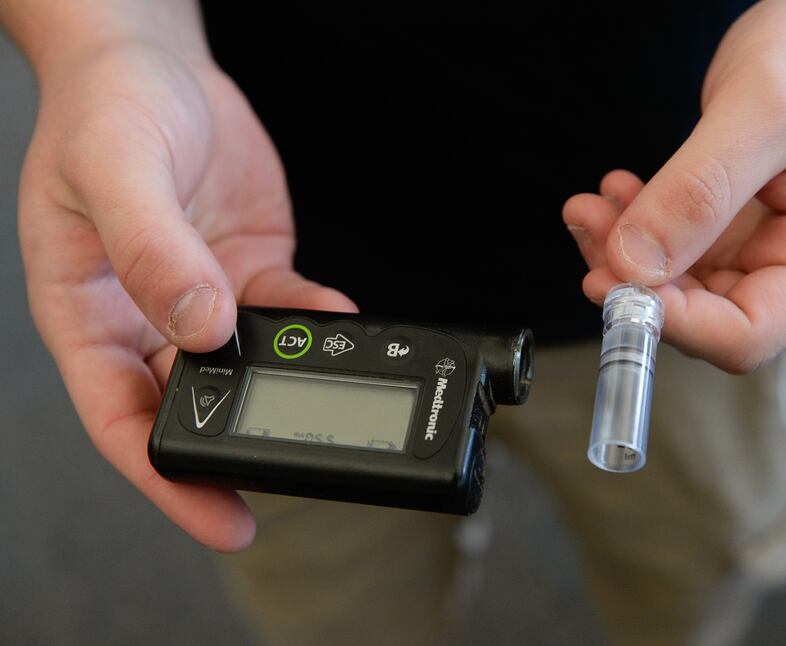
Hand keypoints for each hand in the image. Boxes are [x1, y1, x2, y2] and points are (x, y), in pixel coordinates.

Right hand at [19, 42, 353, 550]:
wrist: (153, 67)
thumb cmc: (105, 111)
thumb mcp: (114, 172)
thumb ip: (152, 250)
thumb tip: (201, 327)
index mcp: (88, 314)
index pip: (121, 419)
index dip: (166, 478)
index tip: (219, 518)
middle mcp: (146, 320)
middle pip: (194, 407)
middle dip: (243, 446)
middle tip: (298, 472)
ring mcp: (204, 300)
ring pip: (250, 369)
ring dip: (290, 387)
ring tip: (331, 398)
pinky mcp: (250, 274)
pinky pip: (290, 314)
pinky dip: (319, 322)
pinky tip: (341, 318)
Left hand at [563, 0, 785, 372]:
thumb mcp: (763, 112)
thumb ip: (699, 191)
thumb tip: (637, 263)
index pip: (747, 334)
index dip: (676, 323)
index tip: (615, 285)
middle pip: (704, 316)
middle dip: (637, 282)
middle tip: (592, 231)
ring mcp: (763, 251)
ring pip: (678, 286)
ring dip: (625, 254)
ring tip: (594, 206)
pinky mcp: (733, 231)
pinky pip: (673, 251)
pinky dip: (635, 230)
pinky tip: (617, 194)